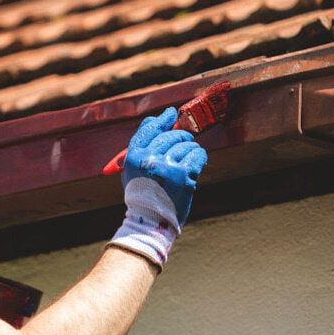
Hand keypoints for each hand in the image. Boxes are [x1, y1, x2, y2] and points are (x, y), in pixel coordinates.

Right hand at [107, 107, 207, 269]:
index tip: (172, 113)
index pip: (149, 129)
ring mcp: (166, 167)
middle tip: (185, 143)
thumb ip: (143, 144)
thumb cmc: (143, 193)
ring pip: (187, 145)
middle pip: (171, 135)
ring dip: (191, 150)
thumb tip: (162, 117)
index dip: (162, 120)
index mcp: (133, 157)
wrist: (151, 220)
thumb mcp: (133, 168)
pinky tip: (197, 163)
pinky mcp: (183, 175)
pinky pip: (198, 155)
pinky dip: (200, 157)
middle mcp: (148, 159)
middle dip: (181, 138)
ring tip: (187, 162)